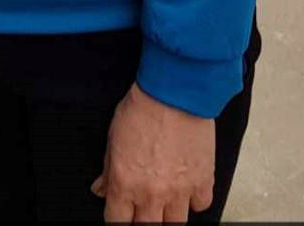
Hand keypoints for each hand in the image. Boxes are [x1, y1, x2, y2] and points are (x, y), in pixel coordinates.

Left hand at [91, 82, 215, 221]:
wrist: (175, 90)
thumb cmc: (143, 106)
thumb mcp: (114, 136)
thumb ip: (108, 168)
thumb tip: (101, 188)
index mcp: (125, 183)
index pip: (117, 223)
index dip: (118, 219)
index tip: (122, 214)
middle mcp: (152, 193)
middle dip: (143, 221)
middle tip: (144, 209)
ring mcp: (179, 190)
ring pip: (175, 224)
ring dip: (169, 214)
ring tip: (166, 200)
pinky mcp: (203, 180)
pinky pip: (200, 205)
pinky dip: (194, 200)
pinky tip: (188, 188)